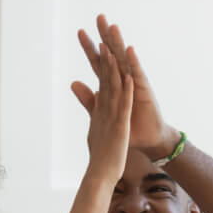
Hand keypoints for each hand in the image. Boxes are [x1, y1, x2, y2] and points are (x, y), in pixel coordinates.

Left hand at [71, 14, 179, 159]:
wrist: (147, 140)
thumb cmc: (129, 126)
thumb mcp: (103, 112)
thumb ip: (89, 98)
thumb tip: (73, 83)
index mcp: (113, 84)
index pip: (99, 62)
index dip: (90, 48)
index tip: (80, 32)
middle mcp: (124, 79)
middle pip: (112, 54)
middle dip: (105, 36)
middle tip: (99, 17)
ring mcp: (135, 83)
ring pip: (125, 60)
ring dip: (119, 44)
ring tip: (113, 27)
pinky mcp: (144, 91)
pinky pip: (138, 74)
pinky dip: (133, 62)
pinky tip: (129, 50)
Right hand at [82, 43, 133, 186]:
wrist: (101, 175)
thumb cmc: (99, 156)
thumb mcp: (94, 130)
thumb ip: (90, 111)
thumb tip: (83, 100)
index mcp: (100, 110)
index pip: (100, 81)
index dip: (100, 63)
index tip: (101, 45)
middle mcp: (104, 109)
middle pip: (104, 79)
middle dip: (104, 57)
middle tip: (101, 37)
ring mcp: (111, 117)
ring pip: (113, 88)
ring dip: (113, 69)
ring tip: (113, 49)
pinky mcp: (120, 126)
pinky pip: (124, 106)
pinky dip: (126, 91)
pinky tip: (129, 77)